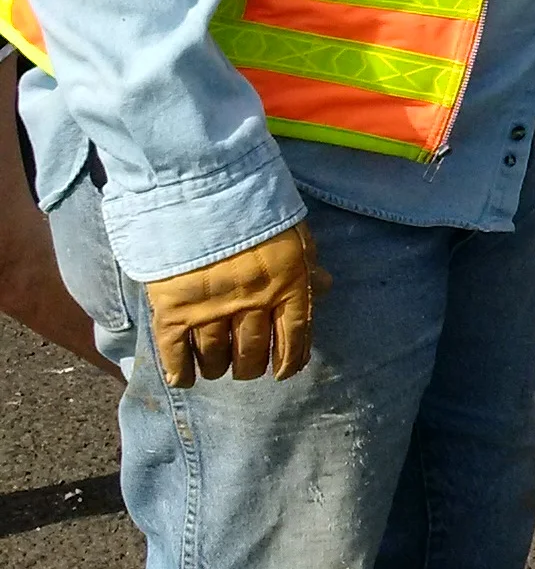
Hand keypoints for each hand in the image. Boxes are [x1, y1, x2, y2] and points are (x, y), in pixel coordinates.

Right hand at [145, 225, 326, 386]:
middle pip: (253, 352)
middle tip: (246, 368)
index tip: (283, 372)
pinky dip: (180, 371)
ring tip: (219, 368)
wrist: (201, 189)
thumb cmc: (255, 209)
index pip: (295, 336)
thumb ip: (306, 263)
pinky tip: (184, 379)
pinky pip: (176, 352)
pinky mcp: (174, 309)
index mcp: (287, 284)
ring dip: (219, 368)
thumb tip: (326, 286)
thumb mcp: (293, 233)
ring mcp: (211, 309)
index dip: (290, 361)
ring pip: (216, 356)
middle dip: (251, 367)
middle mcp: (252, 303)